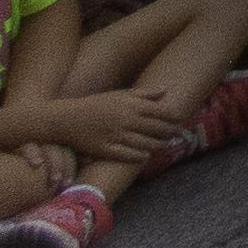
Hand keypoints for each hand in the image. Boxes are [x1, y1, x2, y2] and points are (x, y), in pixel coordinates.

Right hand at [27, 85, 197, 174]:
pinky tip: (145, 156)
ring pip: (146, 144)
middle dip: (170, 132)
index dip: (174, 117)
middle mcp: (126, 120)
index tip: (181, 119)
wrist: (65, 119)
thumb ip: (144, 94)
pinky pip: (128, 155)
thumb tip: (166, 90)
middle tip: (177, 135)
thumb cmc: (95, 104)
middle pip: (157, 129)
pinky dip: (140, 156)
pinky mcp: (106, 149)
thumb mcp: (119, 94)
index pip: (162, 112)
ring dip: (158, 146)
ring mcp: (116, 135)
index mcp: (131, 105)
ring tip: (164, 146)